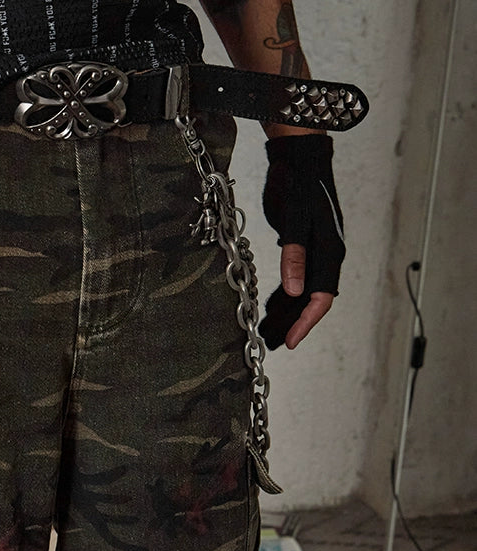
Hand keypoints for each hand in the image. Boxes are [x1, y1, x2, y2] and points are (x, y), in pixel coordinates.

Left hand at [259, 135, 344, 350]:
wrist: (300, 156)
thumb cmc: (299, 184)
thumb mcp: (295, 218)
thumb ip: (294, 255)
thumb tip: (294, 292)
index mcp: (331, 250)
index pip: (322, 297)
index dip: (306, 322)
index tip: (290, 342)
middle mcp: (327, 254)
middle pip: (312, 300)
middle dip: (295, 323)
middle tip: (275, 345)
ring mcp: (316, 251)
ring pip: (303, 292)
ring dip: (288, 312)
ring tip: (268, 333)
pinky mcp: (303, 246)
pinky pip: (296, 279)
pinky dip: (283, 295)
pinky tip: (270, 308)